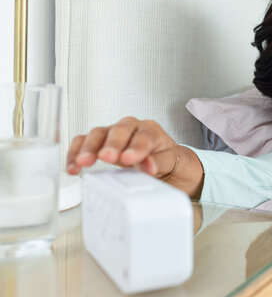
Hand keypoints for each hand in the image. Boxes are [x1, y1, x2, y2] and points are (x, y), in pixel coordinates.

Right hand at [66, 117, 203, 197]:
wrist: (167, 168)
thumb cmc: (169, 162)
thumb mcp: (174, 163)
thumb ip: (160, 162)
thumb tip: (149, 166)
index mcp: (152, 131)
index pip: (145, 135)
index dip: (137, 146)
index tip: (131, 159)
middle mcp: (132, 129)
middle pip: (119, 130)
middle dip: (112, 144)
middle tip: (106, 157)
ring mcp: (114, 135)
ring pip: (98, 134)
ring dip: (89, 148)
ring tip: (83, 162)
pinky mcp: (100, 144)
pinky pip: (83, 143)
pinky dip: (76, 153)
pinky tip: (73, 167)